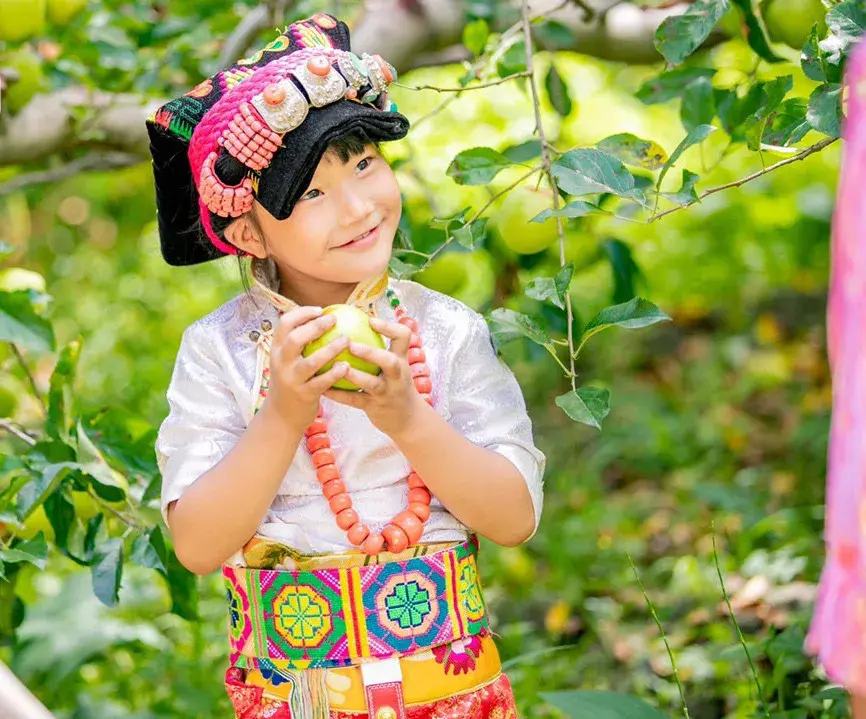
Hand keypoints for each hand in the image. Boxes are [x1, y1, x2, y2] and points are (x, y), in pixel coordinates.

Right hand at [264, 306, 349, 431]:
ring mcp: (292, 379)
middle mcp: (281, 363)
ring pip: (311, 361)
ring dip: (331, 349)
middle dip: (316, 326)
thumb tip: (324, 319)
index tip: (320, 310)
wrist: (281, 416)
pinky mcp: (304, 395)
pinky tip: (346, 366)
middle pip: (295, 338)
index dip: (302, 313)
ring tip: (346, 341)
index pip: (285, 324)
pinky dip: (335, 373)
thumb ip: (299, 344)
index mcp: (276, 350)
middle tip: (334, 320)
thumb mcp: (288, 361)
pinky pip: (322, 382)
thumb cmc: (292, 382)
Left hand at [324, 316, 426, 437]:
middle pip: (389, 362)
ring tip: (337, 365)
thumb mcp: (396, 367)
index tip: (370, 320)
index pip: (403, 337)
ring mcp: (387, 392)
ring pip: (372, 383)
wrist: (407, 419)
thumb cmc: (395, 385)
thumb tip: (354, 323)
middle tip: (350, 344)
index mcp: (402, 360)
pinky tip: (324, 388)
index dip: (389, 327)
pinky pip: (354, 400)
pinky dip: (339, 394)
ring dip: (354, 375)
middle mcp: (397, 375)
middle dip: (370, 353)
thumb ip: (381, 348)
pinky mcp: (375, 407)